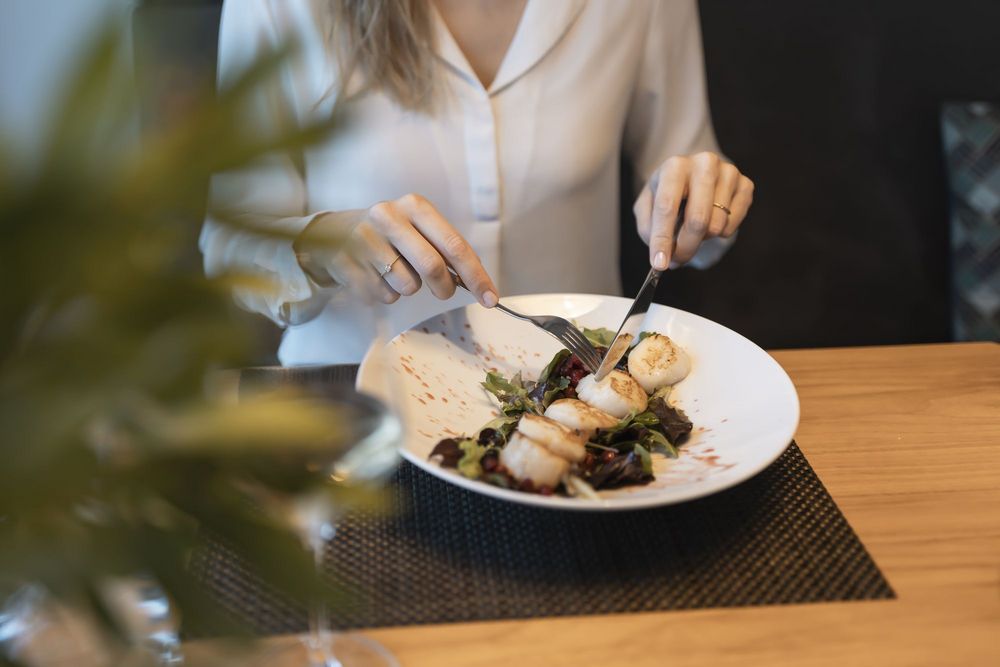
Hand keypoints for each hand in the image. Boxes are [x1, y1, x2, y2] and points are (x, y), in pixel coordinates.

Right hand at [297, 194, 498, 306]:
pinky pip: (382, 295)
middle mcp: (389, 217)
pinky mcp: (346, 264)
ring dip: (408, 289)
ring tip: (395, 273)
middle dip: (445, 288)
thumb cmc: (392, 235)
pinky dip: (385, 294)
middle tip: (445, 293)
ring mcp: (365, 240)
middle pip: (432, 267)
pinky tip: (374, 276)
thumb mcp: (418, 229)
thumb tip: (480, 286)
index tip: (491, 298)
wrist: (334, 234)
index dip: (476, 276)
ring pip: (406, 286)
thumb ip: (446, 251)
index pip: (454, 245)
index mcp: (415, 206)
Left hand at [634, 152, 753, 268]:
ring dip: (701, 238)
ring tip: (692, 228)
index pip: (667, 207)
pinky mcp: (745, 185)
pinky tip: (711, 220)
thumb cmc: (667, 193)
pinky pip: (732, 225)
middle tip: (676, 261)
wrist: (693, 174)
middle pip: (697, 220)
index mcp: (674, 166)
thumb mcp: (646, 206)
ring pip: (716, 226)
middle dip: (685, 248)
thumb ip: (648, 228)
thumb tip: (662, 255)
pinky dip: (719, 233)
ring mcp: (729, 173)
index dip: (662, 239)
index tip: (660, 264)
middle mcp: (704, 164)